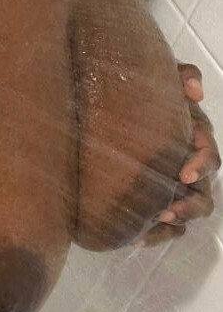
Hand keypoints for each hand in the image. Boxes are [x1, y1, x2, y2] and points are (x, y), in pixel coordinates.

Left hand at [134, 62, 220, 248]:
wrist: (103, 107)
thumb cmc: (138, 92)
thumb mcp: (159, 76)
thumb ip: (182, 74)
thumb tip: (195, 90)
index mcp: (194, 138)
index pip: (209, 156)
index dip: (201, 166)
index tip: (183, 174)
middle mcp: (188, 166)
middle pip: (203, 194)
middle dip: (190, 204)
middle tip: (167, 207)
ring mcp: (174, 187)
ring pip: (188, 213)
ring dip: (176, 221)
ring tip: (154, 220)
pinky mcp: (156, 203)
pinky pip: (167, 227)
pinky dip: (156, 234)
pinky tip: (135, 237)